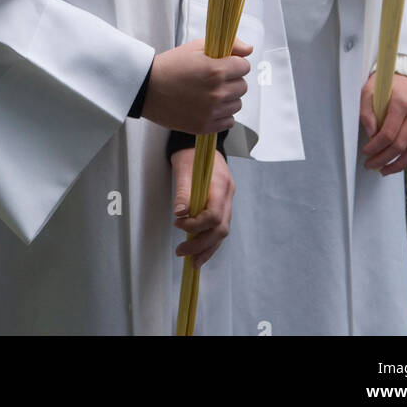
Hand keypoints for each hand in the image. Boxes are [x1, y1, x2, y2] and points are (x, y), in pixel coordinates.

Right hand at [141, 38, 251, 133]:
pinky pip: (229, 122)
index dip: (235, 63)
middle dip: (232, 80)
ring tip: (210, 93)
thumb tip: (249, 50)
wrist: (148, 89)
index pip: (244, 67)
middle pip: (243, 86)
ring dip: (228, 98)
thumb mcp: (196, 47)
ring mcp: (212, 112)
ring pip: (237, 104)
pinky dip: (223, 114)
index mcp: (216, 70)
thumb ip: (228, 47)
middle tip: (215, 78)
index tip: (225, 64)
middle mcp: (217, 92)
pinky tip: (209, 106)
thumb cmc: (170, 66)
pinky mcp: (205, 126)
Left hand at [170, 148, 233, 269]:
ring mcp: (228, 201)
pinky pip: (220, 228)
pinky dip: (210, 242)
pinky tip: (200, 252)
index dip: (196, 225)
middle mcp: (228, 195)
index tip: (178, 224)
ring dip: (207, 249)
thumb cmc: (191, 154)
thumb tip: (180, 213)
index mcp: (221, 185)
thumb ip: (183, 191)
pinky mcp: (223, 205)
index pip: (214, 215)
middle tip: (181, 252)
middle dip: (201, 245)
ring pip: (223, 232)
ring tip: (191, 261)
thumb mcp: (184, 168)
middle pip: (221, 229)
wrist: (200, 144)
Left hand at [360, 72, 406, 174]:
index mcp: (401, 102)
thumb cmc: (387, 81)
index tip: (366, 152)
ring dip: (399, 165)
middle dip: (384, 159)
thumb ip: (367, 111)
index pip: (389, 133)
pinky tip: (398, 162)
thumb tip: (370, 133)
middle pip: (401, 145)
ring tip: (384, 170)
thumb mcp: (370, 89)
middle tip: (371, 164)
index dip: (376, 147)